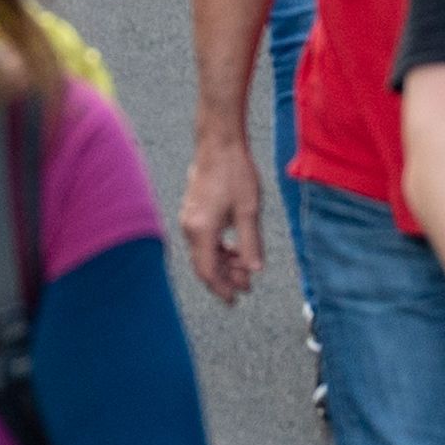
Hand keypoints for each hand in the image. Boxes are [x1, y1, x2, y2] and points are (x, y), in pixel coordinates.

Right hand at [173, 126, 267, 303]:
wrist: (218, 144)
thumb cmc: (234, 174)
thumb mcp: (249, 211)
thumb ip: (250, 244)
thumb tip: (254, 270)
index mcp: (201, 230)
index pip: (207, 271)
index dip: (221, 288)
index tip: (235, 300)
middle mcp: (190, 227)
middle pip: (204, 264)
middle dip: (226, 278)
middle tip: (248, 285)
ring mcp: (189, 218)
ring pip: (204, 252)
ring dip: (224, 263)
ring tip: (245, 266)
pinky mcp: (193, 211)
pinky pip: (203, 240)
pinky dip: (218, 249)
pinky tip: (234, 248)